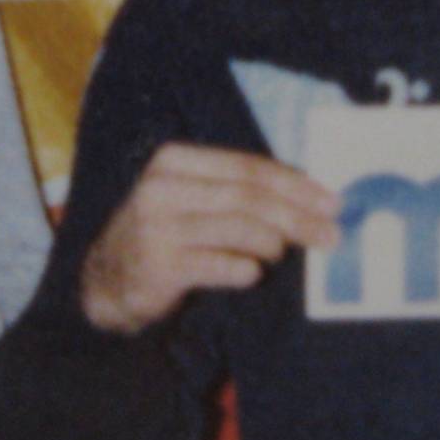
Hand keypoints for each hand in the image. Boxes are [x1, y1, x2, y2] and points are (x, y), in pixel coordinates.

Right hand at [81, 143, 340, 334]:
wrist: (108, 278)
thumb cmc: (166, 233)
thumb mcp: (192, 199)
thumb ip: (236, 192)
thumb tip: (309, 199)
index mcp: (174, 161)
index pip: (247, 167)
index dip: (295, 184)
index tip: (332, 201)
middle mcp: (162, 188)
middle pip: (247, 197)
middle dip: (297, 215)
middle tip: (330, 234)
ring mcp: (157, 227)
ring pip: (237, 228)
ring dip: (274, 242)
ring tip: (285, 253)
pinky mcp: (158, 266)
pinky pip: (217, 265)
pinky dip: (243, 269)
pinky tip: (253, 274)